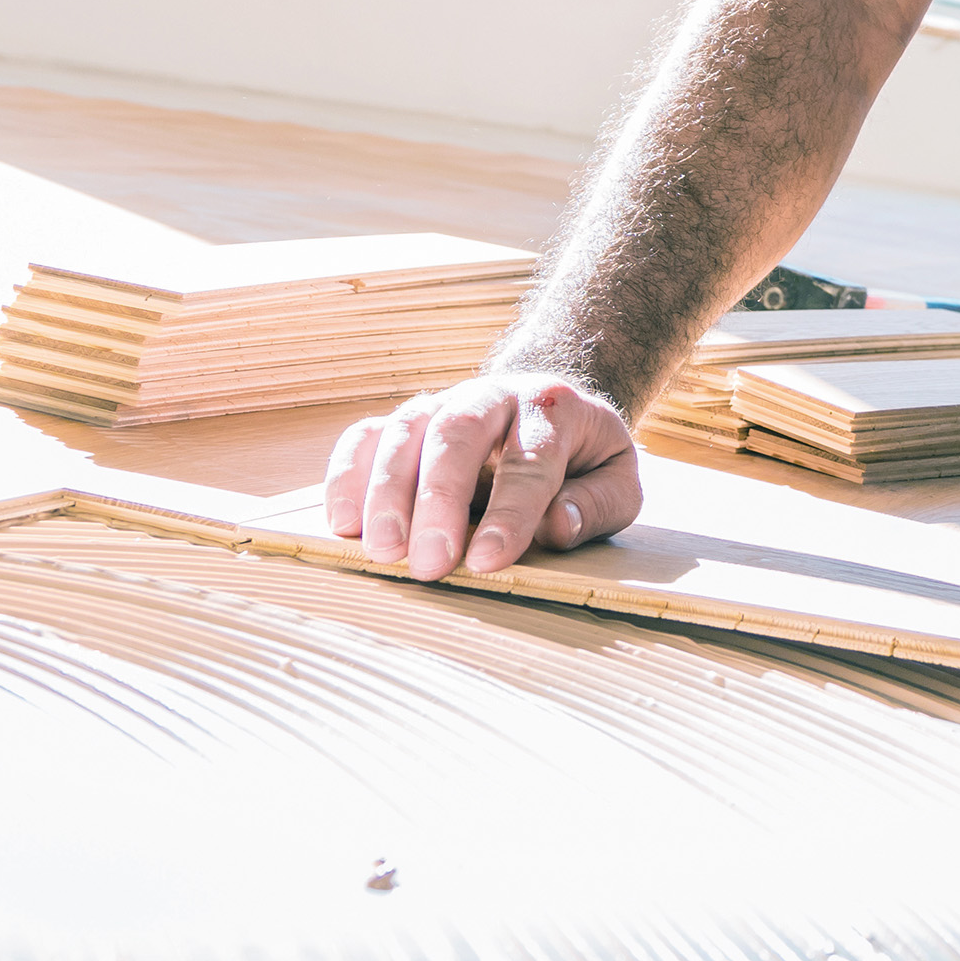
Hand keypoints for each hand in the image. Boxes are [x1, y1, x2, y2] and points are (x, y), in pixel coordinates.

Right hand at [323, 373, 641, 580]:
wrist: (551, 407)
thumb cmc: (584, 459)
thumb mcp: (616, 481)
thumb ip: (597, 504)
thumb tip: (559, 525)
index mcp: (553, 408)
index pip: (529, 460)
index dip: (509, 513)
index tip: (487, 561)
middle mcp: (492, 395)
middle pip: (456, 435)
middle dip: (438, 501)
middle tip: (428, 564)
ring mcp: (443, 403)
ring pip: (405, 431)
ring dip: (386, 493)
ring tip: (381, 551)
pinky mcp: (407, 421)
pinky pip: (367, 436)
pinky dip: (348, 475)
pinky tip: (342, 522)